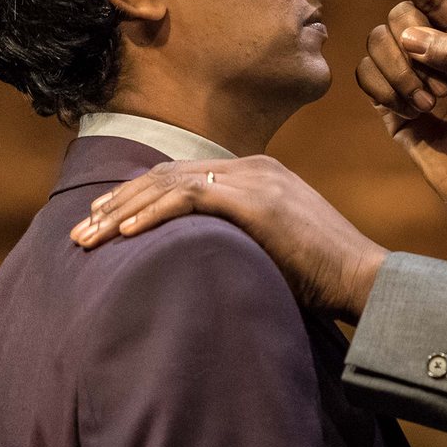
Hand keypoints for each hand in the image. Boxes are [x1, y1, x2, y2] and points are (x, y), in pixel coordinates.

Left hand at [69, 157, 387, 322]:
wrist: (364, 278)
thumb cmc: (323, 278)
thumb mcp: (272, 249)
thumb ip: (237, 240)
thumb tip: (194, 260)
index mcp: (258, 174)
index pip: (183, 174)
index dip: (138, 196)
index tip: (104, 223)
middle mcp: (253, 167)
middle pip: (168, 174)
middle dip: (118, 203)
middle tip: (81, 232)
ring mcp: (256, 179)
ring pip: (170, 182)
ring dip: (123, 211)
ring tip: (88, 238)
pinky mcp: (256, 199)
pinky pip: (190, 198)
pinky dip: (152, 215)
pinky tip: (124, 235)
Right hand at [357, 0, 446, 261]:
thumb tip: (412, 36)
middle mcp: (440, 51)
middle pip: (398, 18)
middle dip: (409, 51)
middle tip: (438, 90)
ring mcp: (415, 77)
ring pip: (377, 46)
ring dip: (397, 75)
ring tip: (426, 106)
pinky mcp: (393, 105)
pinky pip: (366, 77)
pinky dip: (381, 90)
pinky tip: (408, 113)